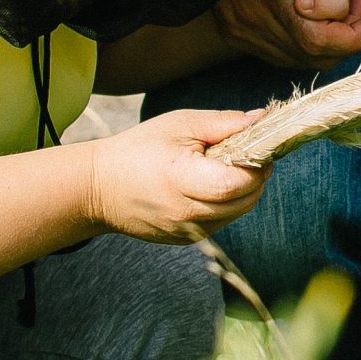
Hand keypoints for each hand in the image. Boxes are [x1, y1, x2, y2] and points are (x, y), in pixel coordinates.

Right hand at [86, 108, 269, 242]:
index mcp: (181, 181)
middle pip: (244, 200)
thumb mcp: (180, 125)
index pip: (236, 183)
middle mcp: (184, 213)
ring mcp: (185, 231)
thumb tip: (262, 120)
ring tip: (231, 167)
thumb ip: (224, 123)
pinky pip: (222, 222)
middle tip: (252, 155)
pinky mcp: (185, 239)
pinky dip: (228, 204)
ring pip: (237, 213)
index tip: (258, 147)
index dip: (255, 165)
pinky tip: (214, 185)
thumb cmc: (138, 150)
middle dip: (256, 177)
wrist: (98, 188)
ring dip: (245, 191)